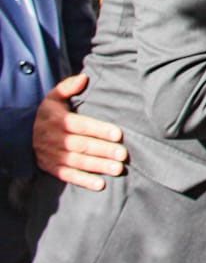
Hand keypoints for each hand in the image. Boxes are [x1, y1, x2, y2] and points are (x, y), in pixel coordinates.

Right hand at [33, 74, 126, 191]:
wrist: (24, 134)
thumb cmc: (50, 113)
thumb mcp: (54, 97)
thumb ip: (68, 87)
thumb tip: (84, 78)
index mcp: (58, 120)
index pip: (81, 125)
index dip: (100, 130)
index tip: (118, 134)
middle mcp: (54, 139)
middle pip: (82, 145)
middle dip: (103, 150)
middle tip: (123, 154)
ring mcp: (52, 155)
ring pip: (77, 162)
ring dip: (98, 166)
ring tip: (118, 168)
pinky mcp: (52, 168)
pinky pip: (68, 175)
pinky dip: (84, 181)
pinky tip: (100, 184)